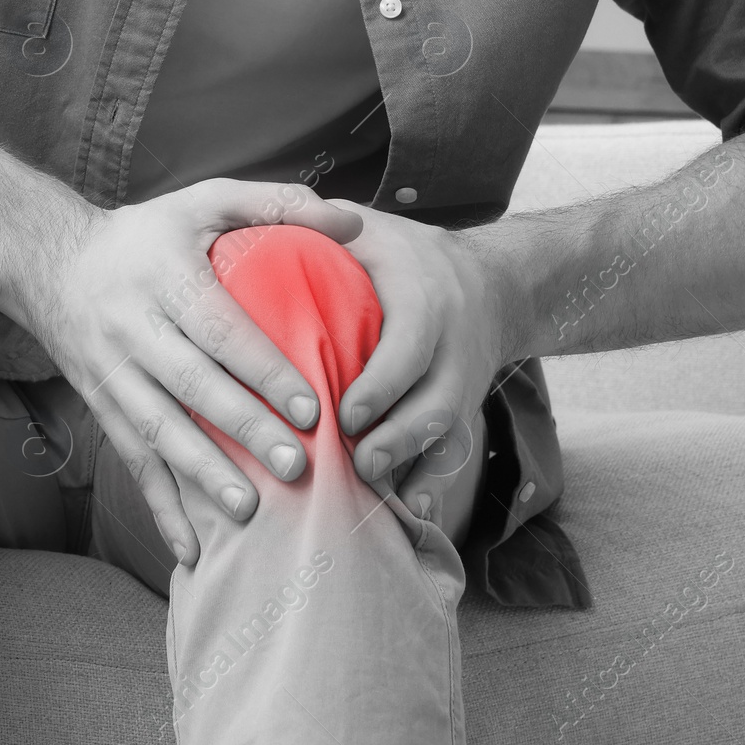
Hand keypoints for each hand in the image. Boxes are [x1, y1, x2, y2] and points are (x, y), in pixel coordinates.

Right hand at [13, 179, 362, 566]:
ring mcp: (111, 373)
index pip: (217, 328)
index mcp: (164, 276)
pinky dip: (160, 508)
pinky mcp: (102, 407)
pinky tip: (190, 550)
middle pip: (190, 386)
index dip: (262, 368)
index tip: (309, 404)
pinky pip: (132, 461)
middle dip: (242, 430)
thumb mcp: (204, 200)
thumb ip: (277, 204)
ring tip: (249, 511)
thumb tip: (352, 224)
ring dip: (202, 476)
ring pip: (158, 432)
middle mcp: (131, 327)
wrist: (49, 262)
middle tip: (296, 465)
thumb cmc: (148, 233)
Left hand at [329, 202, 524, 520]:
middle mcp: (455, 346)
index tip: (345, 415)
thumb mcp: (370, 231)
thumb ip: (318, 230)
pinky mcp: (464, 412)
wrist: (496, 284)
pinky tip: (408, 516)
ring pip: (448, 436)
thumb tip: (248, 229)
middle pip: (437, 404)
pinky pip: (454, 454)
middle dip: (398, 441)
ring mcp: (464, 385)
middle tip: (357, 466)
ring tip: (370, 495)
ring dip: (412, 469)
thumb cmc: (407, 255)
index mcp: (427, 299)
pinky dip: (431, 485)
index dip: (382, 387)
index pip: (410, 349)